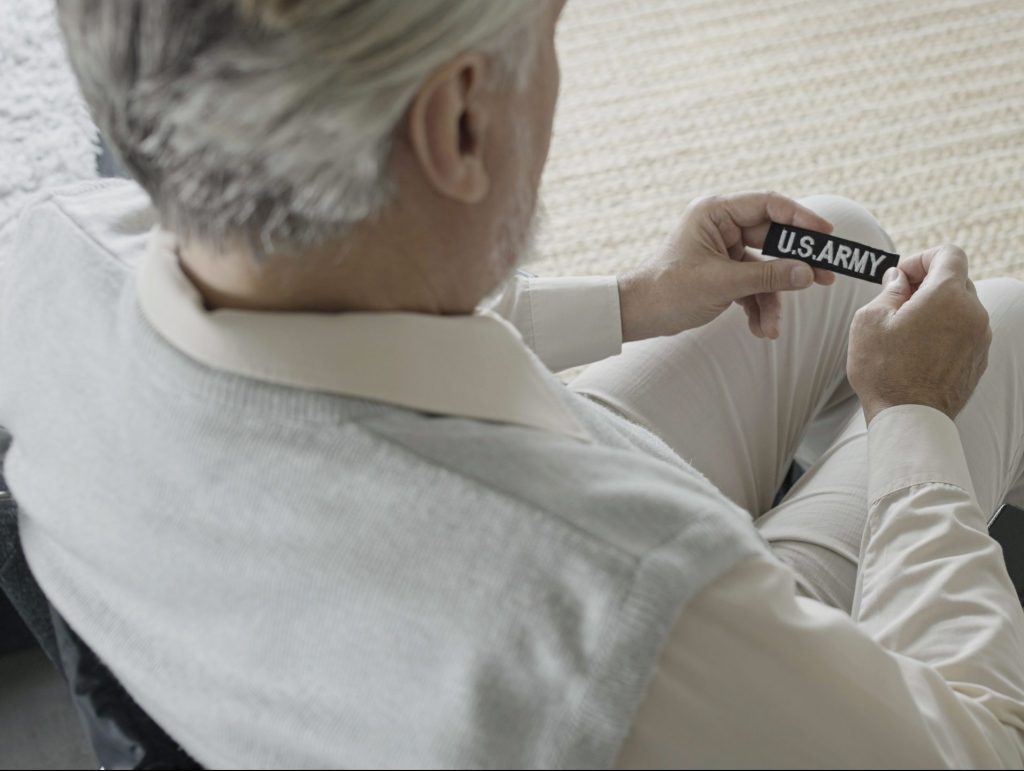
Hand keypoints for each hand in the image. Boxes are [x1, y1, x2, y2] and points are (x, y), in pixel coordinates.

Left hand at [617, 192, 835, 341]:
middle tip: (825, 279)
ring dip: (772, 299)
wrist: (637, 315)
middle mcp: (722, 227)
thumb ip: (767, 276)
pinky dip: (759, 307)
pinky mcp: (724, 274)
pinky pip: (753, 286)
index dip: (801, 218)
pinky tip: (762, 330)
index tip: (826, 235)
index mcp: (716, 213)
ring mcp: (725, 251)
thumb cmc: (669, 290)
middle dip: (794, 267)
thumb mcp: (722, 283)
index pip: (769, 206)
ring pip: (765, 270)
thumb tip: (808, 273)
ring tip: (773, 327)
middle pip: (773, 240)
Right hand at [847, 245, 990, 424]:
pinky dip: (945, 330)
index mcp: (947, 295)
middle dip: (927, 283)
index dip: (922, 258)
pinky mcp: (979, 359)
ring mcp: (980, 338)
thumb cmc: (885, 370)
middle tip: (898, 303)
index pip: (949, 254)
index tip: (901, 276)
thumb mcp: (871, 320)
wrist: (909, 419)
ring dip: (936, 309)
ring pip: (961, 306)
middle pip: (956, 279)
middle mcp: (973, 312)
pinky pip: (964, 331)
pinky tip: (919, 350)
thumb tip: (899, 280)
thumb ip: (889, 290)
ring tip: (906, 330)